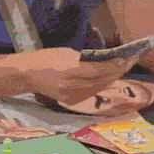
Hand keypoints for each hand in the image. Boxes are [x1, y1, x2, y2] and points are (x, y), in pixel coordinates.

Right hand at [15, 48, 129, 105]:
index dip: (111, 66)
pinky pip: (89, 94)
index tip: (123, 60)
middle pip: (99, 81)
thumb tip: (103, 59)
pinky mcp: (69, 101)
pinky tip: (106, 79)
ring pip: (96, 89)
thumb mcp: (66, 52)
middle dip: (114, 73)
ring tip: (119, 72)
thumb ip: (84, 58)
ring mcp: (70, 96)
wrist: (28, 73)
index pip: (96, 70)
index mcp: (68, 70)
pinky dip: (99, 86)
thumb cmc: (47, 58)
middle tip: (126, 65)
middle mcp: (70, 85)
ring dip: (109, 80)